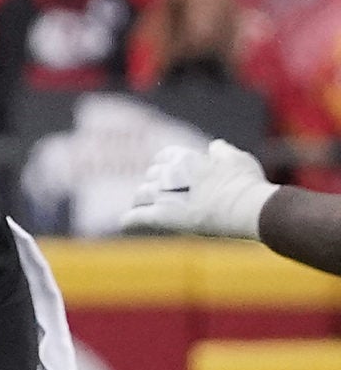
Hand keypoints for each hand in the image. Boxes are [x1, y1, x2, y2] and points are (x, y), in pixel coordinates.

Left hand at [123, 139, 273, 239]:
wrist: (244, 206)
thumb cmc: (244, 183)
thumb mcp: (236, 158)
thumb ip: (222, 151)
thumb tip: (214, 146)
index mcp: (186, 158)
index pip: (165, 156)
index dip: (164, 163)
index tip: (165, 169)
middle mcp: (169, 174)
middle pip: (152, 175)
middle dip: (153, 182)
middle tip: (157, 192)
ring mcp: (163, 196)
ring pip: (141, 194)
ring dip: (140, 199)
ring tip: (140, 206)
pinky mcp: (161, 217)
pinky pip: (137, 217)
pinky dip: (130, 220)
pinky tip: (125, 223)